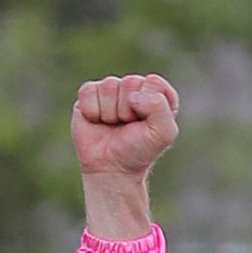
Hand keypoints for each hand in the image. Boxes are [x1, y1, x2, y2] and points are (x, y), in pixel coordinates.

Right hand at [72, 74, 179, 241]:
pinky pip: (88, 91)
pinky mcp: (89, 95)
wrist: (111, 170)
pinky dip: (93, 111)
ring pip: (109, 86)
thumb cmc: (138, 152)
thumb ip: (160, 107)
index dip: (149, 105)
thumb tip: (132, 96)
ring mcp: (111, 90)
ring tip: (113, 126)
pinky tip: (97, 122)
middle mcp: (134, 88)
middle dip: (128, 110)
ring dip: (111, 112)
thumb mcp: (163, 134)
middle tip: (127, 127)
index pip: (153, 82)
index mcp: (156, 94)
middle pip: (130, 82)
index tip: (145, 124)